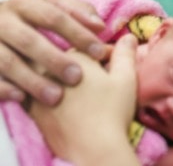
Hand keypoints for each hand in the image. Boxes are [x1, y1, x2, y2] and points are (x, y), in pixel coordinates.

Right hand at [0, 0, 106, 104]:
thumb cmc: (32, 19)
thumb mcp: (51, 7)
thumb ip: (77, 11)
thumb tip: (100, 25)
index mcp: (25, 3)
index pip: (54, 16)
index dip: (78, 33)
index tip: (99, 52)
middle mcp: (2, 19)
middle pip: (29, 40)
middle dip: (54, 59)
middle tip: (77, 78)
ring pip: (7, 61)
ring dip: (32, 80)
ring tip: (55, 96)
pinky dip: (4, 88)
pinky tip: (22, 99)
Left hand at [30, 34, 138, 165]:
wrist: (92, 147)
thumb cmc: (112, 110)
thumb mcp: (126, 78)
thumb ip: (125, 54)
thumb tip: (128, 36)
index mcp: (75, 56)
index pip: (90, 46)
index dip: (107, 55)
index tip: (116, 67)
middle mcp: (52, 68)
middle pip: (68, 59)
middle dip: (85, 66)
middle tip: (101, 81)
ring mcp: (39, 90)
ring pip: (53, 76)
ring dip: (67, 80)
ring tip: (84, 94)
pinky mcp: (33, 111)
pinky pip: (43, 96)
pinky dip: (54, 96)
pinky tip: (70, 106)